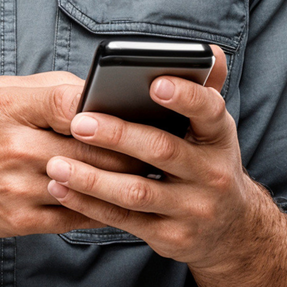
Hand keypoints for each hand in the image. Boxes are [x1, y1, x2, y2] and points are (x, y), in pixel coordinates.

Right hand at [0, 72, 150, 239]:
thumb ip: (50, 89)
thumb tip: (99, 91)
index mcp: (11, 107)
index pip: (70, 102)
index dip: (107, 108)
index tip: (137, 110)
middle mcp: (14, 147)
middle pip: (92, 150)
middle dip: (132, 151)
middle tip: (163, 149)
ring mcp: (17, 187)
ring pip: (89, 186)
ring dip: (124, 183)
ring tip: (152, 176)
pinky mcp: (20, 220)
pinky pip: (75, 216)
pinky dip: (102, 209)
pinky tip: (120, 201)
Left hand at [44, 47, 255, 267]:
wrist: (230, 229)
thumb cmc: (206, 161)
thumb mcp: (212, 128)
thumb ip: (204, 87)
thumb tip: (208, 50)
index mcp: (219, 136)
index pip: (208, 111)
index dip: (184, 97)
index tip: (153, 83)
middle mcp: (211, 173)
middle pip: (162, 150)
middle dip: (118, 135)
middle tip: (79, 122)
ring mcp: (192, 209)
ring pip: (137, 191)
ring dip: (92, 178)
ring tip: (55, 162)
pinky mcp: (170, 236)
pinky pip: (124, 219)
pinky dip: (88, 204)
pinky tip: (60, 188)